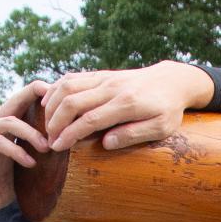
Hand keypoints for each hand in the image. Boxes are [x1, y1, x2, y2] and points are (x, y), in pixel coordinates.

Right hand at [0, 81, 51, 220]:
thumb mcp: (23, 167)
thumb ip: (36, 153)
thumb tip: (65, 146)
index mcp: (0, 127)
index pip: (19, 103)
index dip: (35, 93)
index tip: (57, 92)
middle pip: (13, 102)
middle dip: (34, 97)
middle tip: (56, 104)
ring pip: (8, 122)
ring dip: (30, 134)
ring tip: (46, 148)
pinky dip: (16, 151)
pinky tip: (30, 163)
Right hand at [42, 61, 214, 152]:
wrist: (173, 80)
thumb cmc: (169, 109)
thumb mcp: (161, 128)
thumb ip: (133, 135)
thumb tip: (106, 144)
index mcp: (127, 104)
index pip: (89, 120)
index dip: (69, 134)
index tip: (57, 147)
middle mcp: (112, 88)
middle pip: (72, 102)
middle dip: (55, 122)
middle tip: (49, 140)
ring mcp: (105, 78)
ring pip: (68, 86)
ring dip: (52, 106)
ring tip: (47, 125)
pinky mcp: (101, 74)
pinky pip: (72, 77)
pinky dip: (56, 90)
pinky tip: (49, 103)